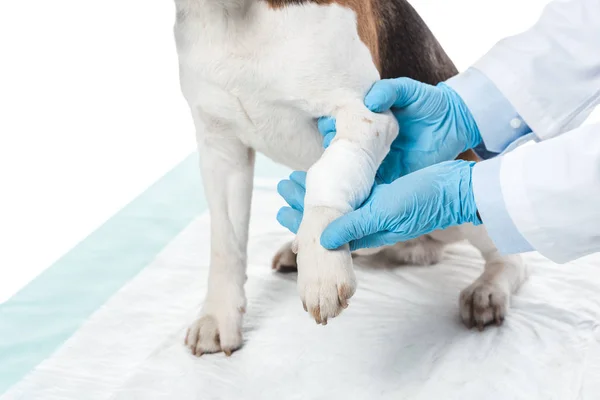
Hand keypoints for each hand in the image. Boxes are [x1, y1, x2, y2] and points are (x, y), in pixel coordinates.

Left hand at [278, 161, 480, 250]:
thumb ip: (354, 226)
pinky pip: (352, 188)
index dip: (301, 221)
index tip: (282, 207)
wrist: (457, 188)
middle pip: (327, 215)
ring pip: (337, 201)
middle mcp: (368, 221)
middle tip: (282, 187)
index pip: (326, 231)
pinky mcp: (384, 192)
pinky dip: (336, 181)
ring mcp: (375, 206)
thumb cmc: (424, 201)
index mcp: (366, 231)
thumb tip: (320, 239)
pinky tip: (326, 171)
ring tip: (295, 178)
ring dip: (316, 190)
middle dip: (303, 203)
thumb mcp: (385, 212)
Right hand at [319, 78, 481, 180]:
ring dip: (342, 171)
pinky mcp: (392, 177)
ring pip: (354, 170)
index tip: (327, 125)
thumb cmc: (431, 103)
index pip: (344, 126)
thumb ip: (389, 91)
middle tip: (329, 148)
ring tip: (332, 169)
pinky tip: (350, 187)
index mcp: (369, 123)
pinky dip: (361, 187)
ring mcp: (380, 162)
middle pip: (344, 150)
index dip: (331, 126)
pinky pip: (373, 186)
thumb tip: (369, 103)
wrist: (455, 123)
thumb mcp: (409, 91)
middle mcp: (370, 144)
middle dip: (332, 150)